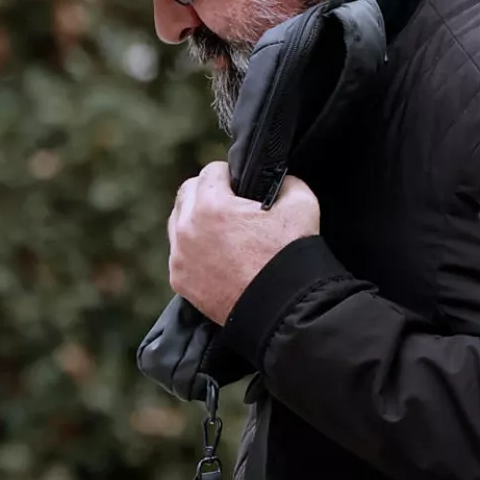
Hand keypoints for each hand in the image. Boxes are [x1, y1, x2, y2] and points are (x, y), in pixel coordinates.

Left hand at [167, 161, 320, 324]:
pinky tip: (218, 256)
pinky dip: (194, 249)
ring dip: (196, 219)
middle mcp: (187, 229)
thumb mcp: (301, 203)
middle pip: (187, 192)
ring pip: (178, 223)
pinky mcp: (180, 280)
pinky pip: (180, 253)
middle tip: (231, 204)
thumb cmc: (290, 255)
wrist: (282, 308)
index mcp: (211, 206)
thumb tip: (278, 181)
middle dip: (208, 192)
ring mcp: (180, 257)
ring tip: (223, 230)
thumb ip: (287, 181)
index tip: (242, 185)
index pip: (211, 171)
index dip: (231, 174)